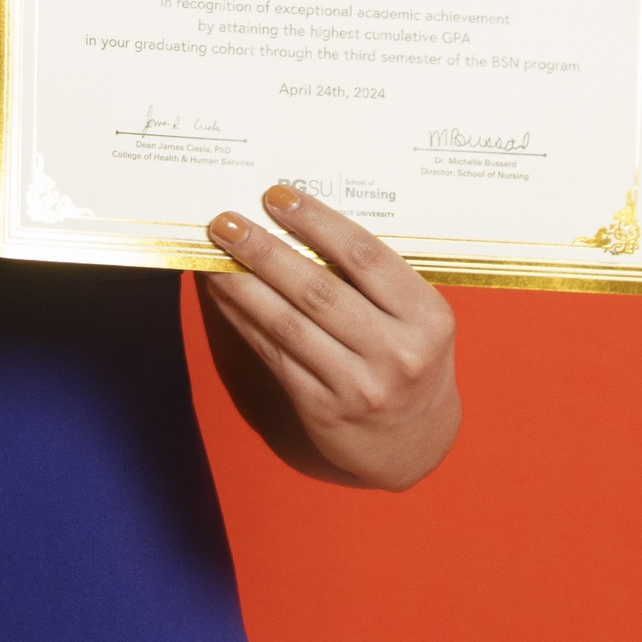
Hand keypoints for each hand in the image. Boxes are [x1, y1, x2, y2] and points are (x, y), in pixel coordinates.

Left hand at [196, 185, 459, 489]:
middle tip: (227, 221)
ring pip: (288, 322)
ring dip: (243, 284)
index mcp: (427, 316)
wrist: (417, 444)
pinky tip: (224, 294)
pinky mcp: (325, 409)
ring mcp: (360, 384)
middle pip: (318, 288)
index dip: (316, 222)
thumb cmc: (411, 363)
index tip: (275, 197)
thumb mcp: (416, 320)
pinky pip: (275, 354)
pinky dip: (244, 319)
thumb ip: (374, 282)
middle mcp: (397, 351)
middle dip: (265, 250)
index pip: (365, 256)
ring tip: (214, 254)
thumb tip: (296, 226)